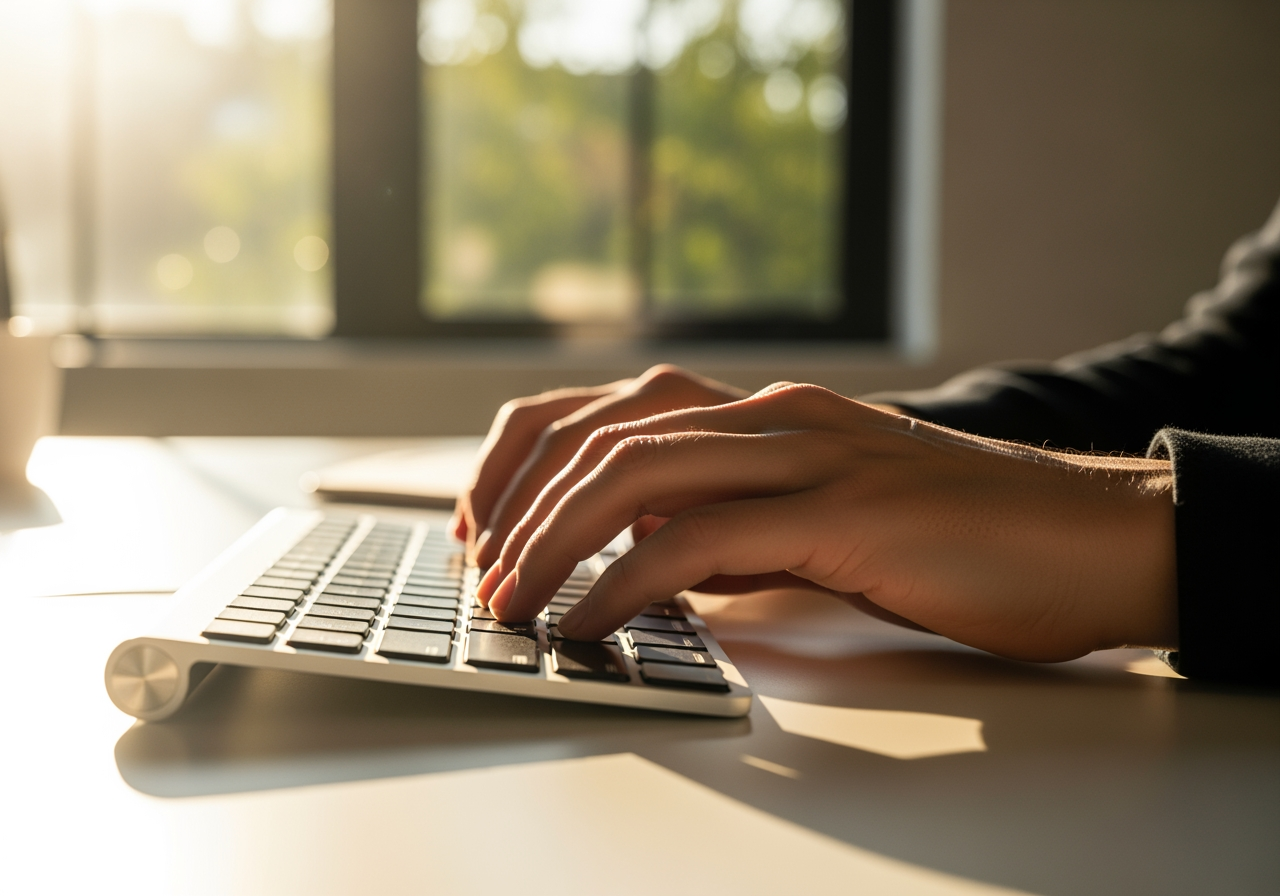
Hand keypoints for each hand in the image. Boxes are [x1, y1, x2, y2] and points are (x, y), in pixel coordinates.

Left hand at [478, 383, 1177, 662]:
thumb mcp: (824, 525)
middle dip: (518, 500)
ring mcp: (810, 453)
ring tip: (508, 601)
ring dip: (552, 539)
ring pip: (638, 470)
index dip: (530, 461)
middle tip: (478, 571)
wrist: (1096, 534)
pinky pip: (701, 537)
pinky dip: (625, 580)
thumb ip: (739, 530)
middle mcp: (777, 414)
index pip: (613, 409)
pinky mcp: (844, 511)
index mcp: (768, 412)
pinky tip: (589, 624)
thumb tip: (649, 566)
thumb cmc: (964, 540)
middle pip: (605, 429)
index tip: (486, 526)